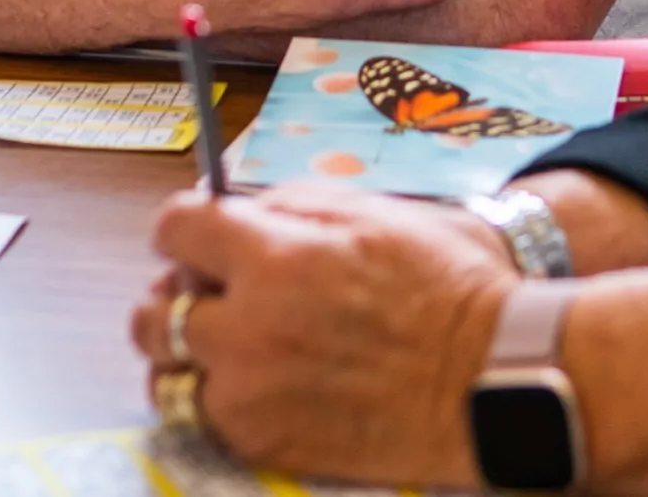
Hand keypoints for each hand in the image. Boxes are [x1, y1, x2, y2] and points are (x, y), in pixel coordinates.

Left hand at [132, 185, 517, 486]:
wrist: (492, 377)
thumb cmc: (445, 285)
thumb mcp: (372, 211)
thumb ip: (291, 206)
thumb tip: (239, 213)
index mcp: (274, 256)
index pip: (175, 229)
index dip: (183, 228)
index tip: (196, 236)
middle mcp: (248, 327)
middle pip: (155, 310)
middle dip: (174, 294)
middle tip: (210, 294)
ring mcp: (251, 392)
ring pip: (166, 372)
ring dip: (186, 353)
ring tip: (226, 346)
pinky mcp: (265, 441)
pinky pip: (202, 418)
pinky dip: (217, 398)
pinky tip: (256, 383)